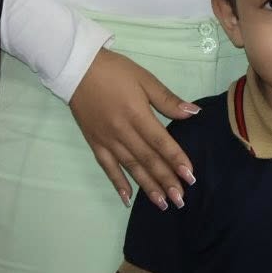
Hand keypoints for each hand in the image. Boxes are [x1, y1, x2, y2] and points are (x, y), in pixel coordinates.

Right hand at [68, 47, 199, 209]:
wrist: (78, 69)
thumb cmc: (115, 71)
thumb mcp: (145, 79)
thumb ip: (167, 99)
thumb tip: (193, 112)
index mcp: (137, 114)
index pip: (160, 142)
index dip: (176, 159)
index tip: (190, 176)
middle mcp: (122, 132)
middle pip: (147, 159)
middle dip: (165, 180)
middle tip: (181, 199)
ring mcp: (107, 140)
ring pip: (130, 167)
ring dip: (147, 186)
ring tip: (163, 203)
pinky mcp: (95, 143)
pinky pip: (107, 167)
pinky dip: (118, 183)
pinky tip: (128, 198)